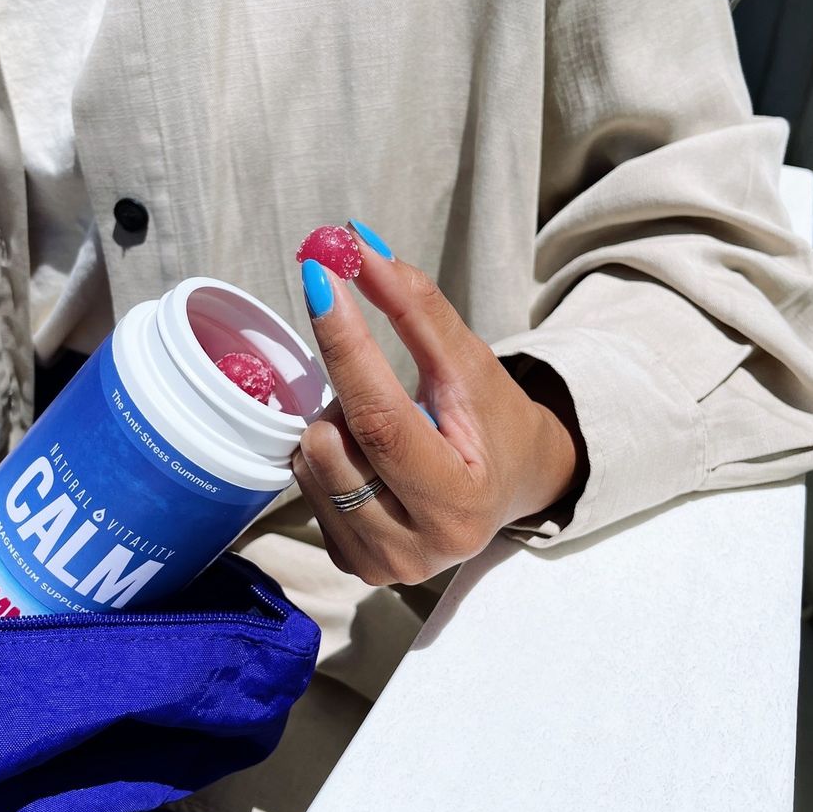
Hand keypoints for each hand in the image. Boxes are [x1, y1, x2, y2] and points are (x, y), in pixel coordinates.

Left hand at [294, 223, 586, 585]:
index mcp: (459, 502)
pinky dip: (328, 454)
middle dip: (343, 391)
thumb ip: (416, 309)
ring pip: (311, 462)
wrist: (507, 491)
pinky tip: (368, 458)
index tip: (318, 275)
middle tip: (375, 380)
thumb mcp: (469, 364)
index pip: (382, 419)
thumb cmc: (492, 424)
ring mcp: (378, 565)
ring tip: (383, 428)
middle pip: (335, 442)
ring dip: (335, 424)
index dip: (346, 343)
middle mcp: (417, 548)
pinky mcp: (350, 565)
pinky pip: (305, 487)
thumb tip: (356, 246)